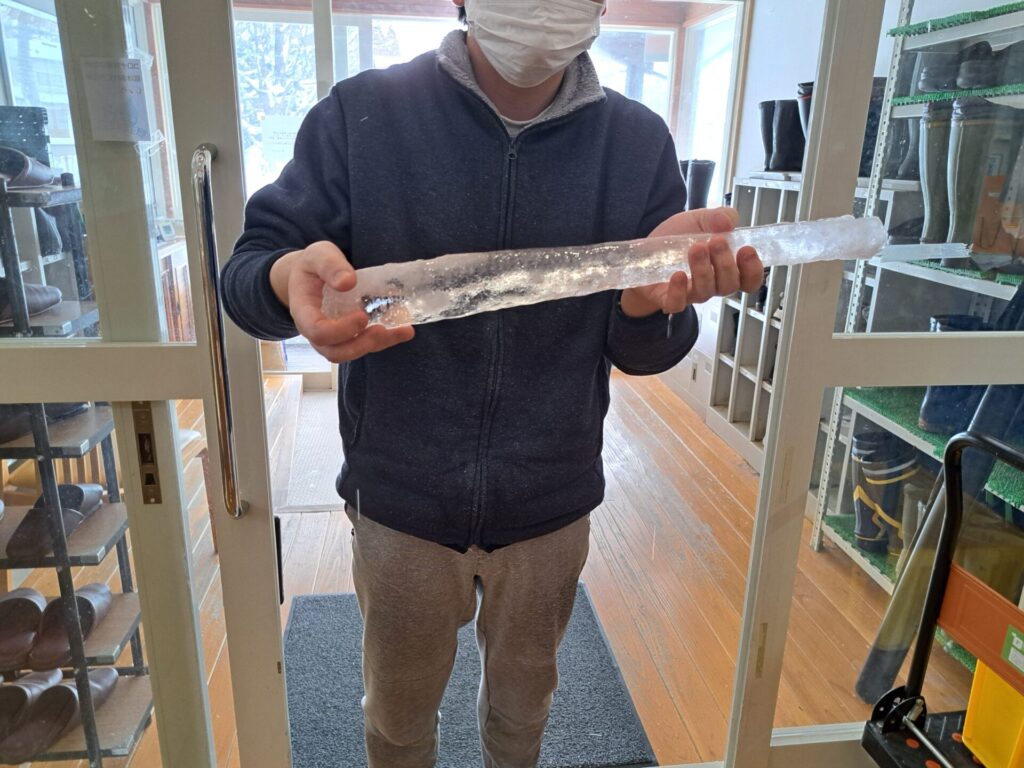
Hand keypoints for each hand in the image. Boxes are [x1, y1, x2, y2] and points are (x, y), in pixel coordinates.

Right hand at [269, 241, 413, 362]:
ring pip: (352, 352)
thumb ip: (330, 265)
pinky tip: (405, 330)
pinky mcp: (348, 337)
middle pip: (335, 352)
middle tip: (383, 329)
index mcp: (303, 312)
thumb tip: (347, 282)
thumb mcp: (318, 255)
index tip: (362, 316)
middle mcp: (315, 331)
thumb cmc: (312, 266)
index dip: (340, 330)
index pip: (317, 331)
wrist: (310, 275)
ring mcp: (332, 338)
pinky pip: (364, 345)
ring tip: (403, 331)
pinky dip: (386, 340)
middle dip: (361, 345)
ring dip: (378, 344)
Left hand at [619, 207, 763, 317]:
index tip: (747, 250)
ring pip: (705, 292)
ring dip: (703, 270)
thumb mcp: (697, 220)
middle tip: (716, 241)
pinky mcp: (668, 299)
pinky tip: (676, 275)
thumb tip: (729, 220)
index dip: (753, 270)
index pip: (749, 279)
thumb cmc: (675, 240)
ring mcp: (690, 293)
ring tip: (695, 248)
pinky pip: (677, 303)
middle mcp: (711, 283)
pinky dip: (678, 291)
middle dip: (726, 263)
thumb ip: (716, 217)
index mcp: (724, 267)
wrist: (643, 253)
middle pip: (728, 285)